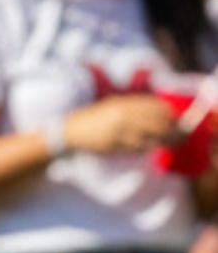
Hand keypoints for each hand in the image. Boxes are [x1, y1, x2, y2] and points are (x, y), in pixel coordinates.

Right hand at [60, 94, 177, 156]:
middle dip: (172, 130)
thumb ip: (134, 106)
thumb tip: (159, 111)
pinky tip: (153, 147)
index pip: (154, 107)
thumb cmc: (96, 117)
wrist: (72, 131)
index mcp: (123, 104)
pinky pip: (139, 148)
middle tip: (180, 134)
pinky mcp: (116, 146)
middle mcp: (123, 117)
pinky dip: (149, 148)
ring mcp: (119, 132)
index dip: (169, 113)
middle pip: (157, 123)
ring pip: (151, 138)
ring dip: (165, 141)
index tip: (176, 118)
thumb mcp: (114, 105)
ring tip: (173, 143)